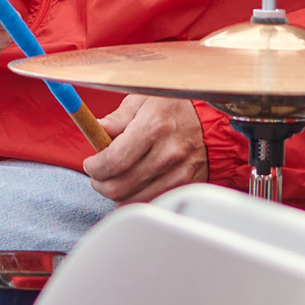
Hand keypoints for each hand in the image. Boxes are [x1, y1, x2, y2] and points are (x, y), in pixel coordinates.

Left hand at [82, 95, 207, 203]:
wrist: (214, 124)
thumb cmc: (175, 109)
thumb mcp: (143, 101)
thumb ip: (117, 118)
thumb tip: (95, 129)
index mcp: (153, 126)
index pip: (113, 160)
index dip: (94, 167)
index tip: (91, 163)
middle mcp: (167, 153)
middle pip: (119, 186)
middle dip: (100, 183)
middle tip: (98, 175)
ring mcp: (178, 174)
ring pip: (131, 200)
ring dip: (115, 194)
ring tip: (116, 179)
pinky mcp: (183, 188)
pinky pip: (149, 203)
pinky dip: (134, 199)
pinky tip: (134, 185)